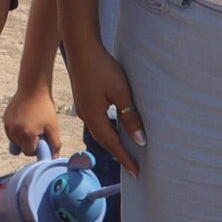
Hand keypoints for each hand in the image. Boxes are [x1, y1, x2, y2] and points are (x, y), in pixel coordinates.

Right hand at [3, 84, 62, 157]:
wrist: (32, 89)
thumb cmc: (44, 107)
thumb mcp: (53, 127)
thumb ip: (54, 144)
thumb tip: (53, 158)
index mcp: (26, 134)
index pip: (28, 152)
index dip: (37, 148)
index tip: (41, 138)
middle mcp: (14, 131)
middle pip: (21, 148)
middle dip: (29, 143)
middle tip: (37, 130)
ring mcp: (8, 125)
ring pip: (15, 141)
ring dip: (22, 138)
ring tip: (31, 124)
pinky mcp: (5, 120)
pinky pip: (10, 132)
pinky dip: (17, 131)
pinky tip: (24, 120)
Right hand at [65, 42, 145, 174]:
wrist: (81, 48)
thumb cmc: (102, 68)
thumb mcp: (121, 93)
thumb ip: (130, 117)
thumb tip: (140, 140)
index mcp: (93, 117)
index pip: (113, 144)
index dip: (126, 159)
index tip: (137, 173)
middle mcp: (85, 115)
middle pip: (104, 140)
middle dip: (119, 153)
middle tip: (133, 166)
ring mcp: (82, 107)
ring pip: (100, 130)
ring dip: (113, 141)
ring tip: (127, 150)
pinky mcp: (83, 99)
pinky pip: (97, 121)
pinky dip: (108, 129)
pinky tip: (115, 127)